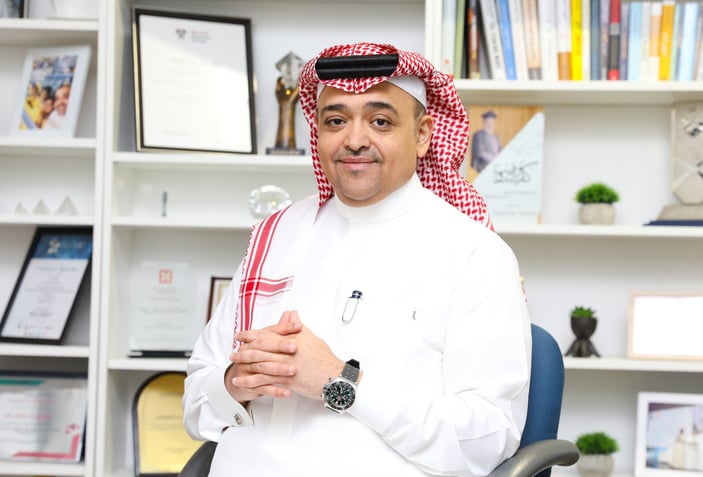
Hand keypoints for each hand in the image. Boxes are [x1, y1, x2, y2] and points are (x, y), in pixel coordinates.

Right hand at [225, 311, 300, 402]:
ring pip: (262, 368)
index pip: (268, 333)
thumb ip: (281, 330)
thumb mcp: (269, 343)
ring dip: (278, 369)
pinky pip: (262, 388)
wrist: (238, 381)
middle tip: (295, 348)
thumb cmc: (256, 359)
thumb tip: (292, 313)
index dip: (283, 329)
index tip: (299, 327)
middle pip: (262, 348)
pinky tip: (287, 392)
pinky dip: (275, 390)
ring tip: (293, 371)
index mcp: (253, 342)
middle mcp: (247, 354)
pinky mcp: (248, 385)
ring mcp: (246, 369)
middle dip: (279, 348)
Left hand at [229, 310, 345, 401]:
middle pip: (260, 349)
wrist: (334, 377)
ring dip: (244, 364)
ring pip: (260, 364)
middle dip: (244, 350)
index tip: (241, 335)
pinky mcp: (287, 381)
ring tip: (234, 365)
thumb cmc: (324, 359)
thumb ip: (298, 327)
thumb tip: (291, 314)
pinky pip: (265, 381)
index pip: (267, 334)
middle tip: (233, 352)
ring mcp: (286, 366)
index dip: (251, 334)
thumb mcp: (311, 338)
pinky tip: (241, 382)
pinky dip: (251, 381)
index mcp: (291, 339)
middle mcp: (286, 352)